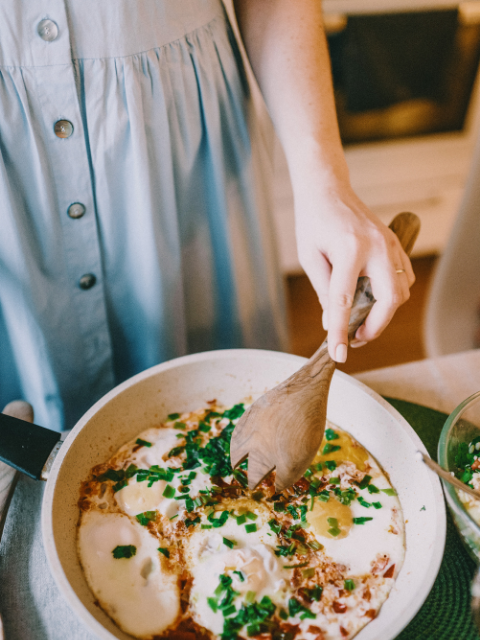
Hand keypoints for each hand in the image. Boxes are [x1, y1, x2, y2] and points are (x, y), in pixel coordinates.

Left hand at [294, 178, 414, 362]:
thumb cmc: (313, 221)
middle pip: (390, 299)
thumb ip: (324, 292)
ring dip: (384, 312)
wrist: (328, 189)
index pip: (345, 301)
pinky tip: (372, 299)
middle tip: (355, 338)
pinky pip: (404, 277)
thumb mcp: (310, 258)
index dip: (340, 331)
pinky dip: (392, 295)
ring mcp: (391, 244)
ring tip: (361, 320)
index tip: (338, 354)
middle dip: (375, 326)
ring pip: (401, 291)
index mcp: (350, 249)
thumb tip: (331, 324)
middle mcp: (377, 247)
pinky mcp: (395, 244)